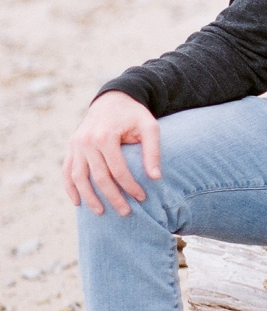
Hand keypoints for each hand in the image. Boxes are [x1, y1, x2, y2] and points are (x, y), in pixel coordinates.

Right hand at [63, 91, 161, 215]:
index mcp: (105, 136)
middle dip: (113, 197)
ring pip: (78, 177)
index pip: (118, 170)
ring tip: (101, 212)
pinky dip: (70, 188)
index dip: (130, 187)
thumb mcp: (149, 127)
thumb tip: (156, 178)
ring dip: (89, 198)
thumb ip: (152, 151)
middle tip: (126, 212)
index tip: (142, 198)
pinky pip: (67, 170)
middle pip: (99, 177)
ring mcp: (76, 144)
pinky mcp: (71, 146)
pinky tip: (78, 202)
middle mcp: (86, 141)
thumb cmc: (134, 114)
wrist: (113, 98)